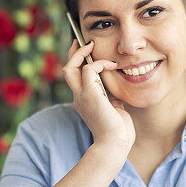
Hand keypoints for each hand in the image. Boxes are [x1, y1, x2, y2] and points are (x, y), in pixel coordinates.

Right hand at [62, 39, 134, 154]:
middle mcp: (78, 97)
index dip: (80, 63)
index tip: (89, 52)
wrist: (114, 144)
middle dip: (74, 53)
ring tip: (93, 46)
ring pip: (70, 67)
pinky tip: (112, 65)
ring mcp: (81, 96)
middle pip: (67, 70)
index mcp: (84, 101)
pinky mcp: (89, 94)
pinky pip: (89, 70)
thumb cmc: (118, 132)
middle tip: (84, 42)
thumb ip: (111, 98)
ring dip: (82, 54)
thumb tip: (115, 90)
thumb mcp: (114, 109)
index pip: (76, 78)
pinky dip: (100, 63)